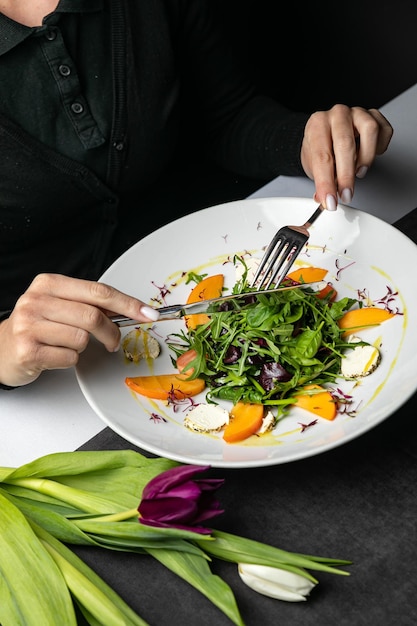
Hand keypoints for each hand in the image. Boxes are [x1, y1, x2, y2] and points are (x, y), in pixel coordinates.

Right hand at [0, 274, 159, 386]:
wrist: (0, 349)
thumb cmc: (36, 326)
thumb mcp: (59, 305)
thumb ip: (90, 304)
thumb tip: (132, 309)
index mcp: (49, 284)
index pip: (99, 291)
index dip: (128, 304)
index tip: (148, 314)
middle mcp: (36, 301)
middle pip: (93, 316)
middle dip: (111, 332)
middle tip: (113, 341)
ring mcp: (30, 325)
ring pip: (82, 339)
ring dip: (84, 347)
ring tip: (69, 345)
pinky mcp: (28, 350)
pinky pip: (69, 357)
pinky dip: (70, 359)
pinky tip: (55, 354)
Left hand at [300, 104, 392, 209]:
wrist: (326, 134)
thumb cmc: (320, 147)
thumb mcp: (313, 165)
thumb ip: (320, 182)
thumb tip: (323, 198)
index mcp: (317, 125)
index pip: (322, 156)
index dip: (326, 183)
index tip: (330, 201)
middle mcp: (337, 114)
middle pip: (345, 144)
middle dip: (346, 176)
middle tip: (346, 195)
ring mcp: (357, 112)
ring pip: (370, 131)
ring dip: (366, 157)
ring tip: (359, 172)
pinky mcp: (374, 116)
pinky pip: (384, 130)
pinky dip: (380, 147)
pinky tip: (370, 155)